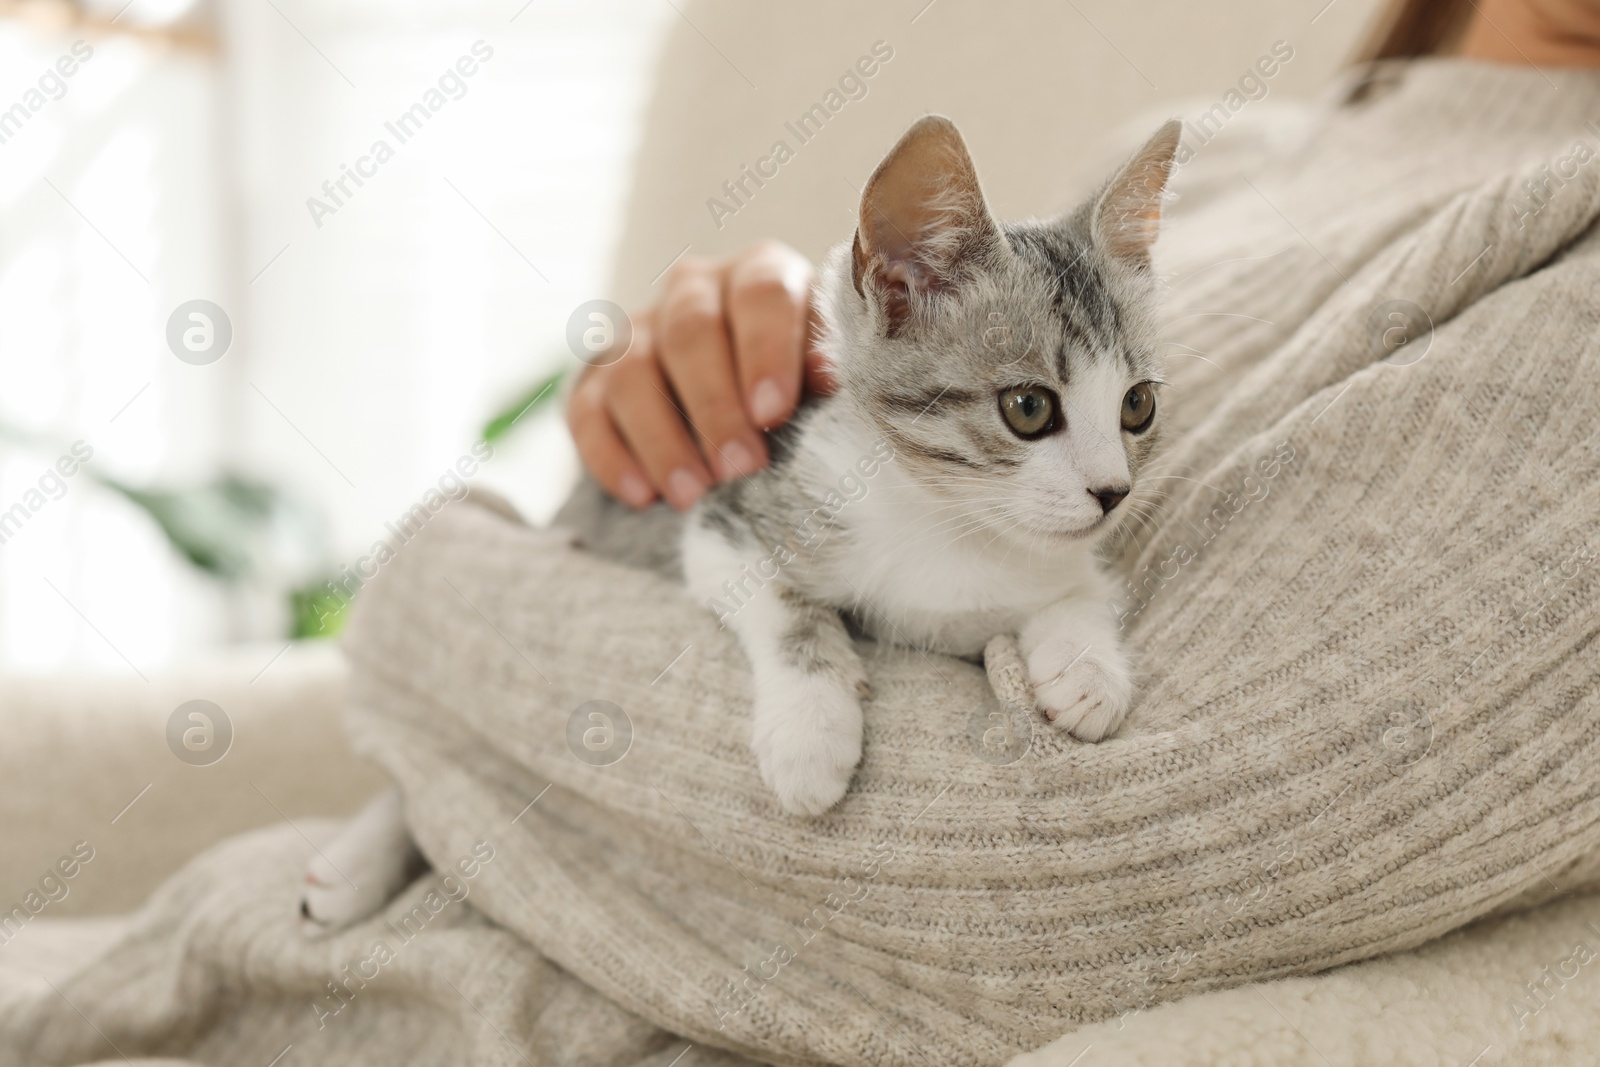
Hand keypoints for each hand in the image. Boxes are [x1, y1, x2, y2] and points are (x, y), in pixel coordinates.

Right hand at [566, 241, 833, 510]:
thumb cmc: (804, 387)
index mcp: (761, 274)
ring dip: (662, 438)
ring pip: (632, 372)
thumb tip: (826, 378)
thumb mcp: (828, 371)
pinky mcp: (597, 380)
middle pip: (690, 332)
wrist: (751, 407)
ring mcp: (639, 333)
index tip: (774, 413)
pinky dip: (612, 456)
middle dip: (714, 405)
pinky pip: (587, 412)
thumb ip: (829, 367)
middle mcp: (694, 291)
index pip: (761, 293)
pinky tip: (643, 496)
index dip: (766, 350)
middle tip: (741, 467)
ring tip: (694, 494)